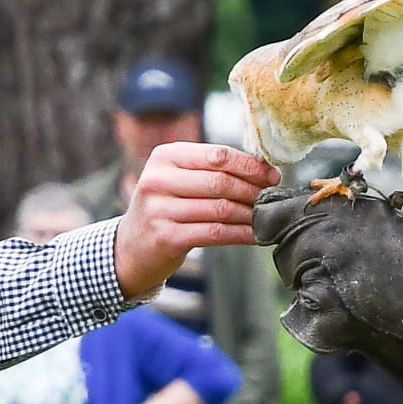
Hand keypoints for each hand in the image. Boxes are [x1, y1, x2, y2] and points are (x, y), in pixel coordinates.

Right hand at [113, 141, 277, 299]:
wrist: (130, 248)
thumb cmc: (164, 209)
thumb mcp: (176, 180)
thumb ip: (209, 171)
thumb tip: (261, 171)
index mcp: (165, 157)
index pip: (216, 155)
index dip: (249, 166)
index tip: (271, 175)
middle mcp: (158, 180)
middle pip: (220, 181)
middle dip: (252, 190)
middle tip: (271, 197)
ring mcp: (160, 209)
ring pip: (220, 209)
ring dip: (249, 214)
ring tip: (266, 216)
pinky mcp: (167, 237)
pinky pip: (215, 233)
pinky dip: (240, 234)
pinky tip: (255, 235)